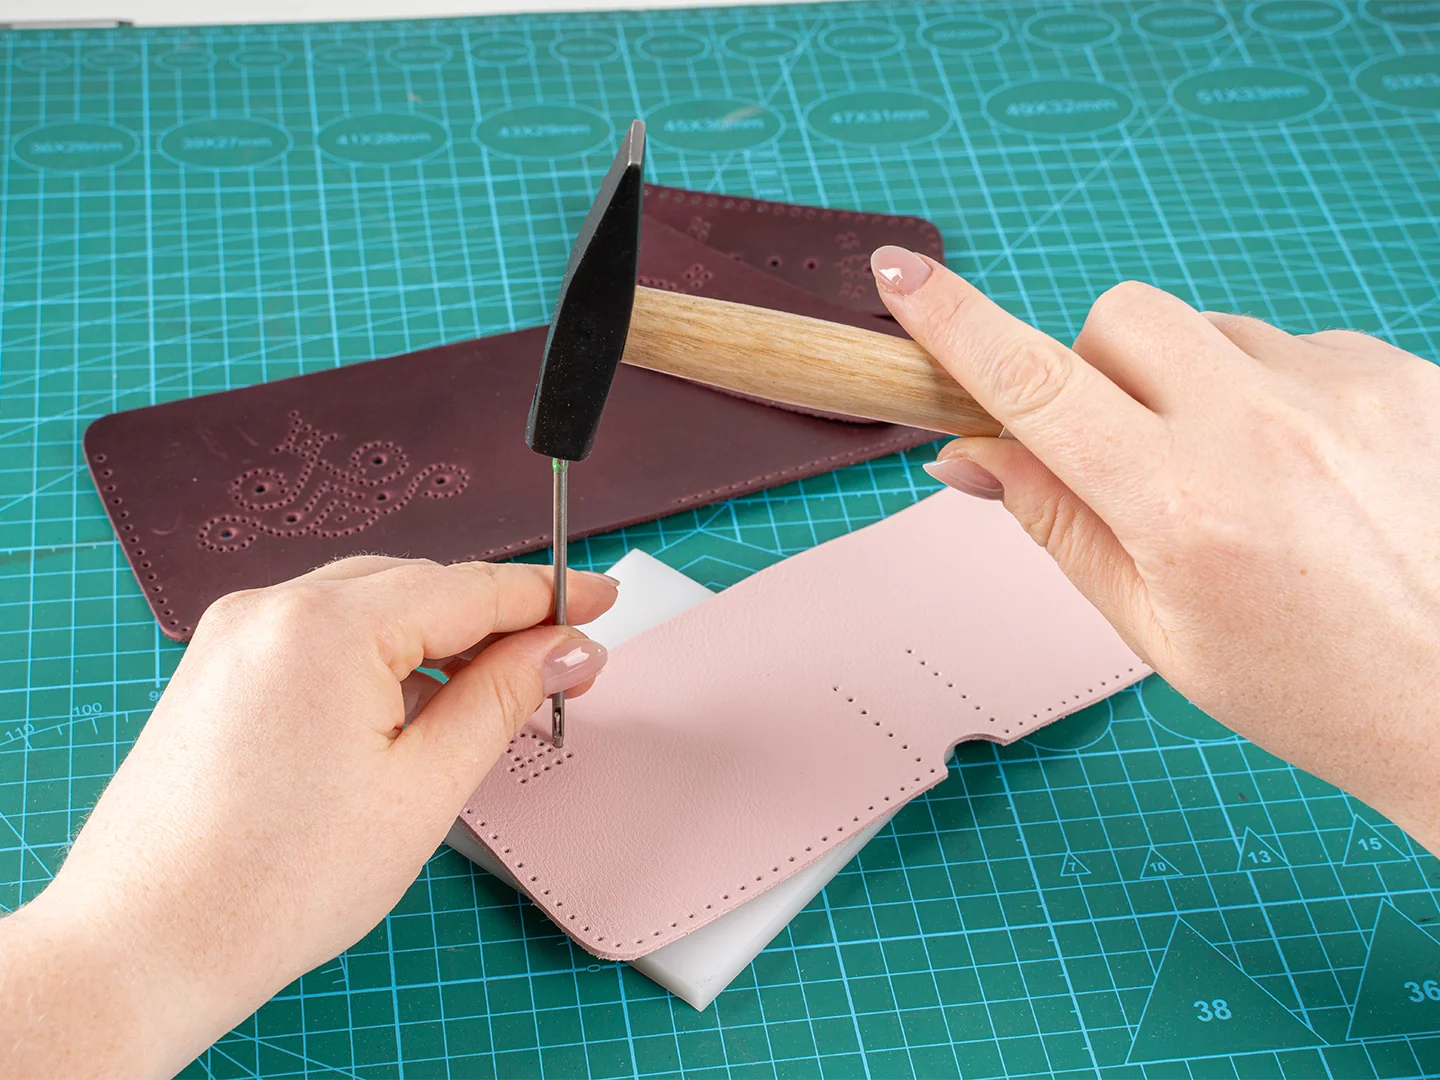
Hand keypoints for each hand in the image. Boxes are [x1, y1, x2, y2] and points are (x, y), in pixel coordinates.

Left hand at [0, 558, 616, 1078]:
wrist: (144, 946)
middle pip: (420, 587)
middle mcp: (272, 609)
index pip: (469, 586)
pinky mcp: (218, 667)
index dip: (547, 595)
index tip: (598, 600)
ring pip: (370, 607)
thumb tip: (562, 649)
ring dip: (440, 639)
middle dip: (496, 621)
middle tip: (560, 667)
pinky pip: (323, 634)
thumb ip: (502, 697)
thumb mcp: (424, 789)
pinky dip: (381, 656)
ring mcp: (236, 634)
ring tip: (492, 696)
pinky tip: (413, 704)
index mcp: (327, 626)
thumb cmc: (273, 884)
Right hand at [872, 246, 1439, 853]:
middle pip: (1121, 319)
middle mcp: (1264, 428)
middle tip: (1128, 452)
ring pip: (1214, 331)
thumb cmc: (1319, 691)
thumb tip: (973, 454)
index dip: (955, 325)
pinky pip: (1301, 347)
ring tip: (1250, 482)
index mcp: (1183, 507)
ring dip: (1197, 386)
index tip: (903, 277)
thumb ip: (1059, 524)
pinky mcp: (1408, 372)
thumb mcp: (1159, 631)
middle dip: (1098, 370)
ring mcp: (1347, 389)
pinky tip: (1316, 474)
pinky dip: (1280, 395)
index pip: (1036, 386)